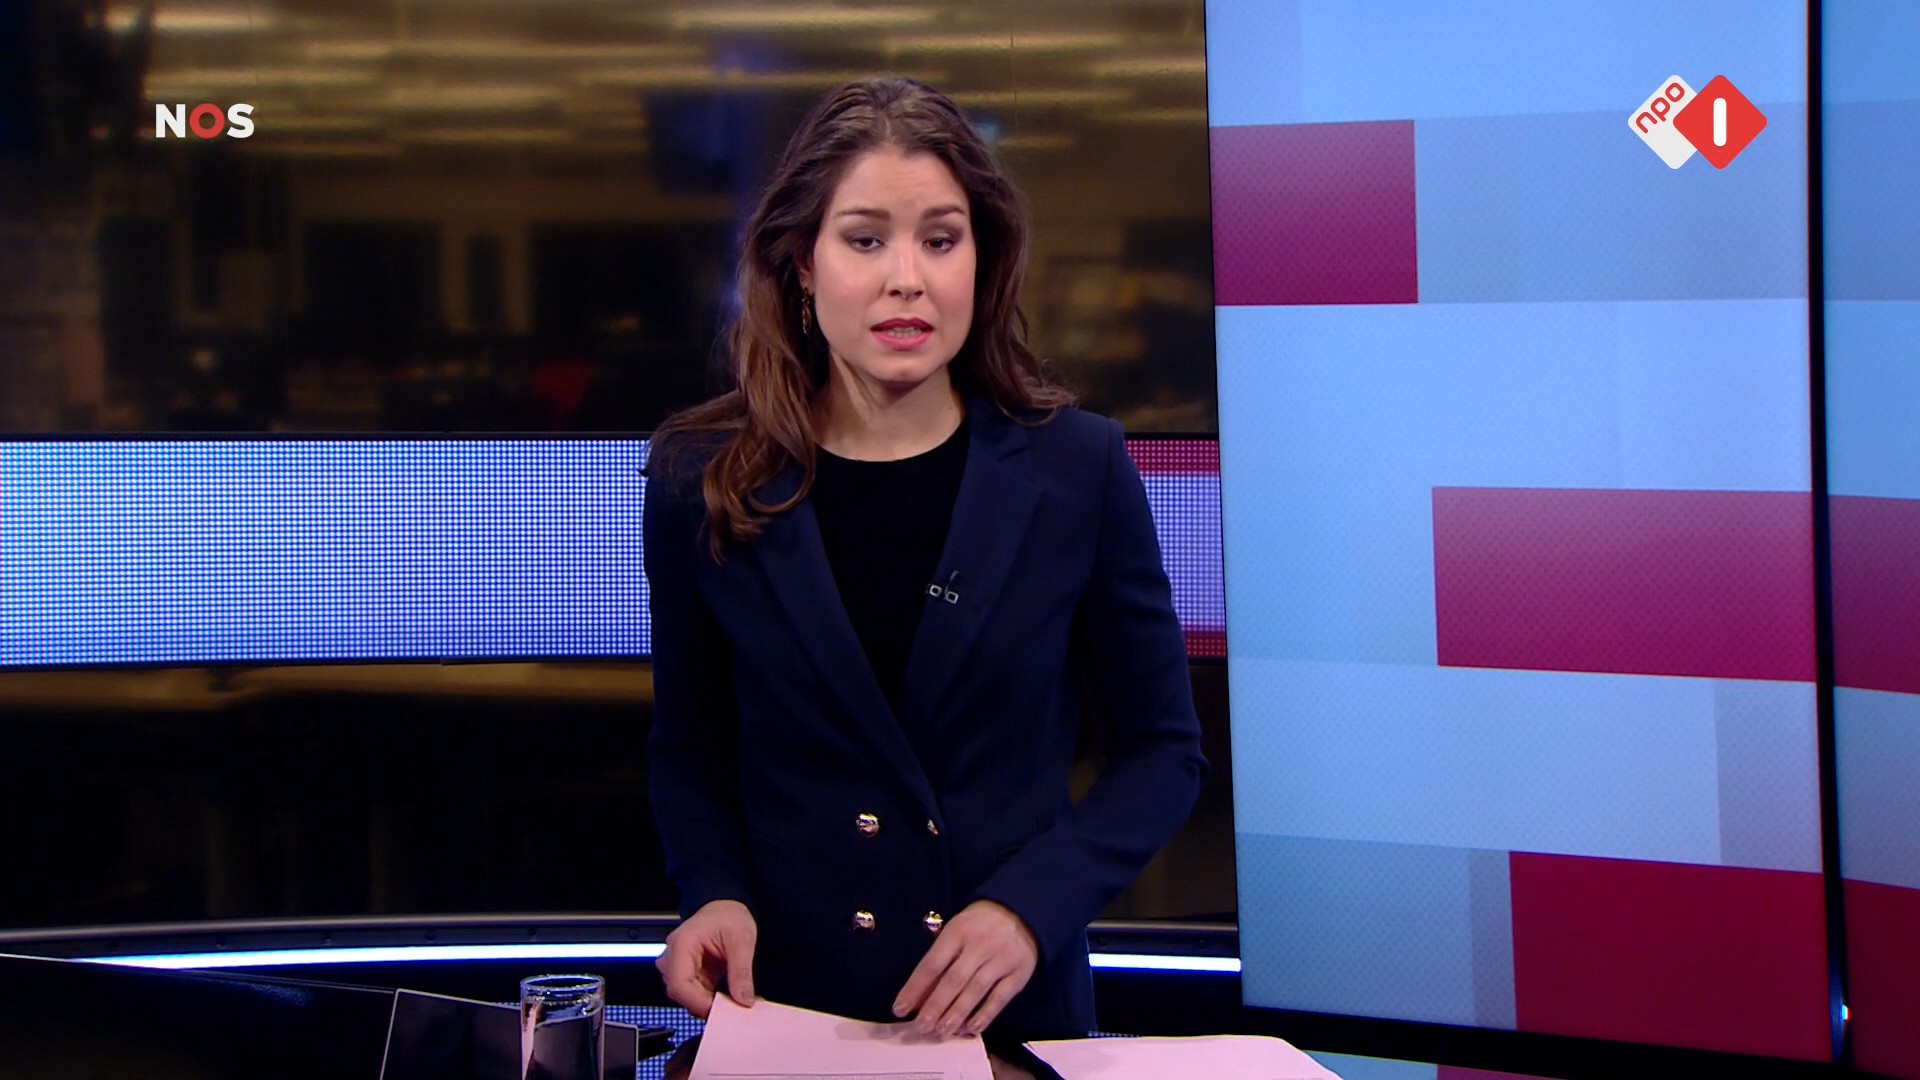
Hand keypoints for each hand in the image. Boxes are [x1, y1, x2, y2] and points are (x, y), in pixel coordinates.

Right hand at [657, 899, 756, 1018]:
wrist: (725, 907)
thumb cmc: (728, 916)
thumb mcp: (742, 941)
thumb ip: (741, 972)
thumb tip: (743, 999)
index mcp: (682, 944)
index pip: (679, 984)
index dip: (698, 1002)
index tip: (720, 1010)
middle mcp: (673, 956)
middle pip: (680, 993)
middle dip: (705, 1003)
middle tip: (732, 1006)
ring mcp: (677, 965)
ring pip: (685, 996)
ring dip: (708, 1001)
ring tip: (732, 998)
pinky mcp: (686, 973)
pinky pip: (693, 993)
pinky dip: (709, 998)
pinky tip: (726, 995)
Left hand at [892, 899, 1038, 1037]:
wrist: (1020, 913)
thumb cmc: (978, 926)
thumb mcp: (955, 932)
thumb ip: (939, 962)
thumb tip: (918, 998)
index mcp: (958, 931)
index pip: (933, 964)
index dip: (915, 988)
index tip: (900, 1008)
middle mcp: (979, 945)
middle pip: (953, 980)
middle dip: (935, 1005)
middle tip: (921, 1027)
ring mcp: (1001, 959)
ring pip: (975, 990)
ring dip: (956, 1013)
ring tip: (941, 1031)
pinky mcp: (1018, 974)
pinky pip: (999, 998)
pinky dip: (985, 1014)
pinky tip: (971, 1028)